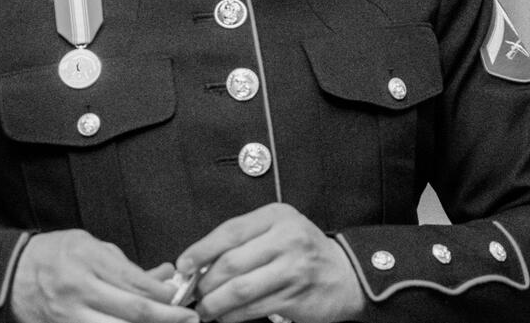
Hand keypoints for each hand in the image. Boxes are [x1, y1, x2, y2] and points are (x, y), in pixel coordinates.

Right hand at [11, 229, 199, 322]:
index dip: (162, 292)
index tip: (181, 296)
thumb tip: (163, 275)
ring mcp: (72, 315)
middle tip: (191, 318)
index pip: (134, 280)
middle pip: (132, 310)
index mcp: (88, 259)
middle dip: (166, 317)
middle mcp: (81, 288)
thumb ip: (125, 264)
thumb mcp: (90, 244)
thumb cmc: (56, 253)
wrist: (13, 274)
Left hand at [175, 203, 364, 322]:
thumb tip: (203, 260)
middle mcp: (285, 239)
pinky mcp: (296, 297)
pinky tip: (225, 318)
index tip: (183, 264)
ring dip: (216, 303)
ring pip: (241, 289)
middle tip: (192, 293)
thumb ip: (246, 239)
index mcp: (276, 216)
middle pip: (232, 262)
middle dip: (206, 282)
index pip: (230, 231)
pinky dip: (235, 316)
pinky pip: (256, 308)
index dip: (202, 249)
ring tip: (204, 310)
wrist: (346, 273)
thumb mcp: (278, 229)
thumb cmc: (303, 249)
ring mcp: (292, 269)